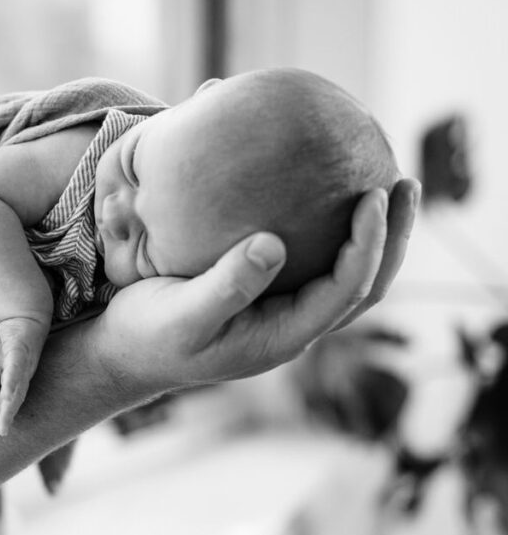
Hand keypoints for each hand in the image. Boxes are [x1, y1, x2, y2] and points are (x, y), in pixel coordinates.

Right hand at [0, 316, 49, 438]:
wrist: (29, 315)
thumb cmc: (16, 339)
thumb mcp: (0, 359)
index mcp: (17, 380)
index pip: (5, 403)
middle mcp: (23, 375)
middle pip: (13, 400)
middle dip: (4, 417)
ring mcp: (23, 363)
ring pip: (16, 388)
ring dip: (9, 406)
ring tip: (2, 424)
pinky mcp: (20, 348)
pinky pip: (15, 366)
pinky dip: (11, 380)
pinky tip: (6, 393)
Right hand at [93, 180, 419, 397]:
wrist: (128, 352)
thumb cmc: (149, 335)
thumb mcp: (180, 314)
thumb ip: (225, 286)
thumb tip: (272, 244)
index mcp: (283, 335)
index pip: (346, 290)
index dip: (369, 246)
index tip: (374, 196)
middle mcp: (294, 325)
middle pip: (366, 284)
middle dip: (392, 236)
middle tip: (406, 182)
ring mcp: (284, 312)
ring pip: (347, 274)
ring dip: (374, 234)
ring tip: (387, 182)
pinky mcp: (267, 295)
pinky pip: (314, 261)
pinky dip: (333, 230)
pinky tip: (324, 191)